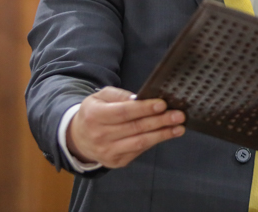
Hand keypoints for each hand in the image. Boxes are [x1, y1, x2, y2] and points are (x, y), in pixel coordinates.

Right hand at [66, 86, 185, 168]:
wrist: (78, 138)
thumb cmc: (94, 112)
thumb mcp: (100, 97)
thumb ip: (119, 95)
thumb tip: (139, 98)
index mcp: (94, 116)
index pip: (123, 112)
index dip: (144, 109)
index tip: (162, 104)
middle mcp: (100, 136)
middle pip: (135, 128)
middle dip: (160, 121)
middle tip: (178, 115)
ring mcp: (107, 152)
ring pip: (140, 142)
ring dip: (162, 134)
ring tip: (179, 127)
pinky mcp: (116, 162)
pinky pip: (139, 150)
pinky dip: (154, 142)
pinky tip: (167, 134)